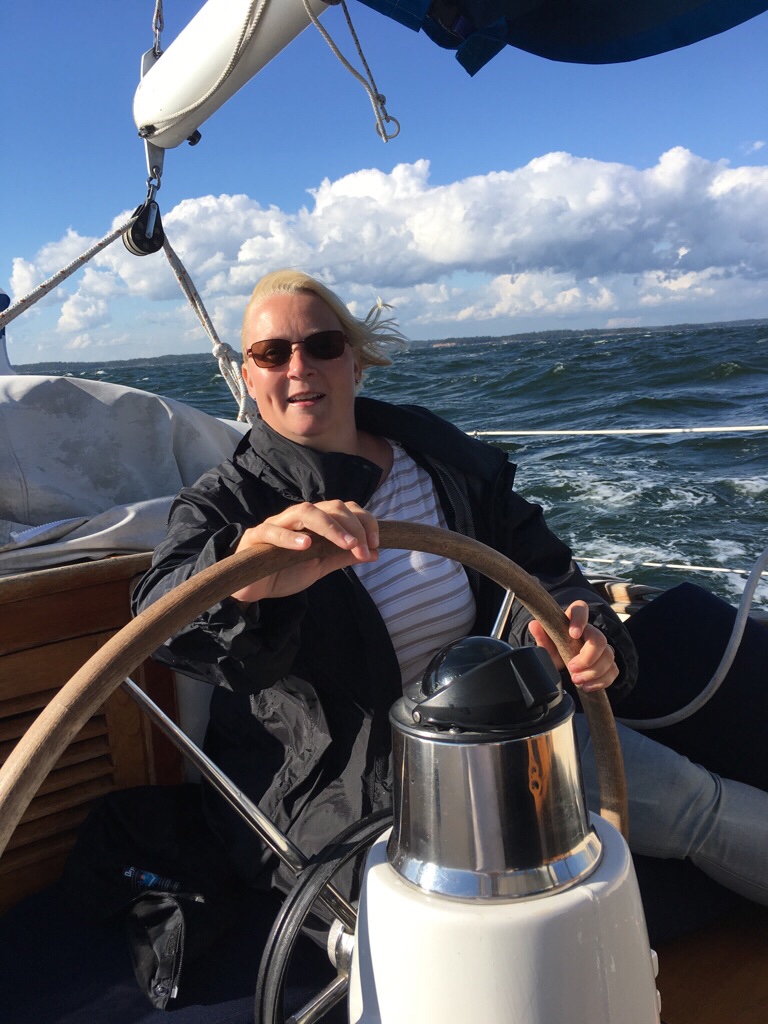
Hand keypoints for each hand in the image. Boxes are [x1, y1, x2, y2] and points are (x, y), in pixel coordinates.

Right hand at [230, 500, 378, 603]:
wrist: (251, 588)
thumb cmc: (284, 571)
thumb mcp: (320, 566)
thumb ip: (342, 557)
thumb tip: (375, 553)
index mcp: (314, 522)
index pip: (344, 509)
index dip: (364, 522)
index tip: (375, 545)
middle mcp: (297, 518)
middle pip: (329, 507)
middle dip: (352, 526)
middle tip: (363, 549)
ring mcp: (276, 524)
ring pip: (304, 511)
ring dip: (330, 526)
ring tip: (346, 543)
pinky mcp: (255, 538)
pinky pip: (272, 531)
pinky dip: (291, 537)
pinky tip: (306, 545)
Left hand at [528, 600, 617, 691]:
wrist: (563, 665)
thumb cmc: (556, 649)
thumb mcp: (546, 645)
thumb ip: (541, 636)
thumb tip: (534, 625)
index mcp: (574, 620)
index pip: (581, 609)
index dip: (580, 620)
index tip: (573, 634)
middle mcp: (591, 631)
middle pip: (599, 639)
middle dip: (587, 657)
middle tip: (572, 668)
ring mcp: (603, 647)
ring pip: (608, 656)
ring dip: (593, 672)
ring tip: (576, 680)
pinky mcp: (609, 663)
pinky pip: (613, 671)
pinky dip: (601, 681)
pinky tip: (587, 686)